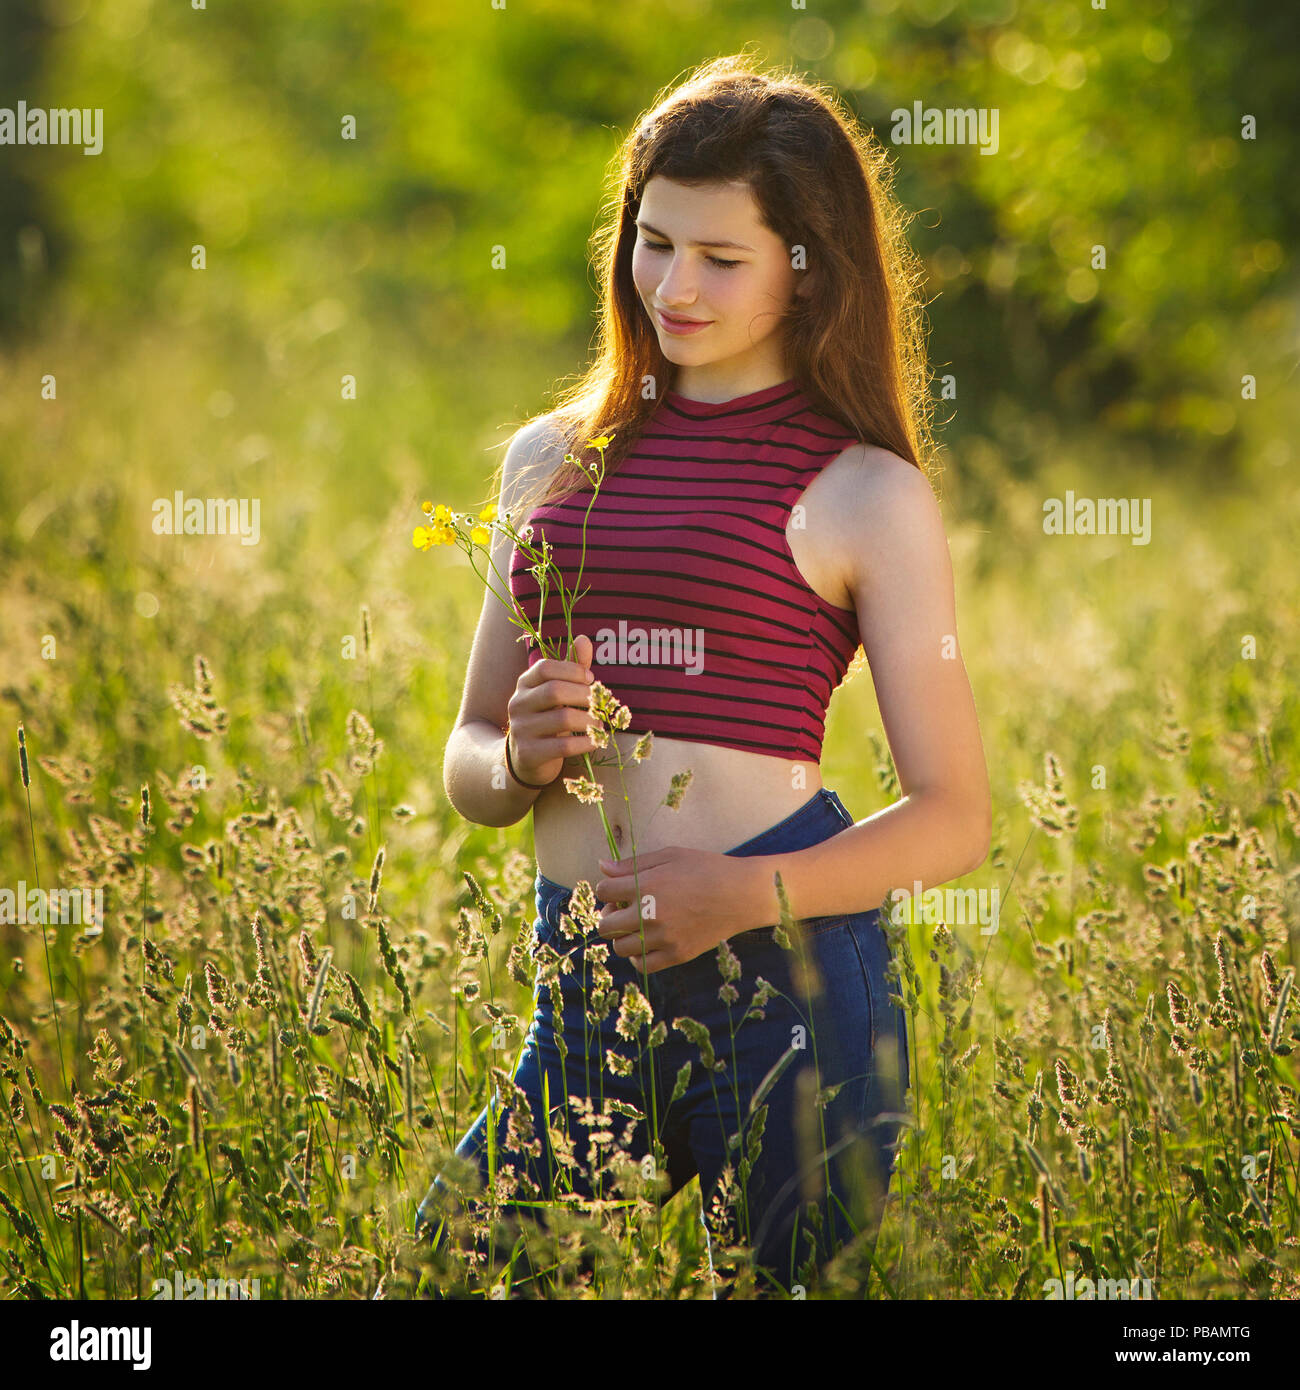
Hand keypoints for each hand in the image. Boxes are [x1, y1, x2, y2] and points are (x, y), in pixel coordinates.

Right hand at [505, 633, 600, 785]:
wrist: (525, 759)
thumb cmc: (548, 718)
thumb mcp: (557, 692)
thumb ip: (572, 668)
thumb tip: (584, 639)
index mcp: (524, 684)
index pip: (545, 668)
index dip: (572, 670)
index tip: (590, 679)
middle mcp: (518, 703)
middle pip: (555, 691)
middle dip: (584, 696)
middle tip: (599, 703)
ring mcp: (521, 729)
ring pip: (562, 718)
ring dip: (589, 720)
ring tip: (599, 723)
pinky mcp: (530, 753)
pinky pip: (563, 746)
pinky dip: (585, 742)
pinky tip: (595, 741)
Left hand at [592, 846, 757, 973]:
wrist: (742, 894)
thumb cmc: (706, 868)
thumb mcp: (669, 856)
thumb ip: (632, 864)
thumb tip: (602, 867)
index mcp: (645, 886)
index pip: (603, 891)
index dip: (607, 888)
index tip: (617, 888)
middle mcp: (650, 914)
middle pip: (605, 924)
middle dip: (608, 914)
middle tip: (622, 908)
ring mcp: (663, 938)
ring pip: (620, 947)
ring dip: (621, 936)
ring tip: (635, 925)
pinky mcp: (677, 954)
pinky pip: (642, 965)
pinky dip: (637, 956)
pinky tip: (645, 942)